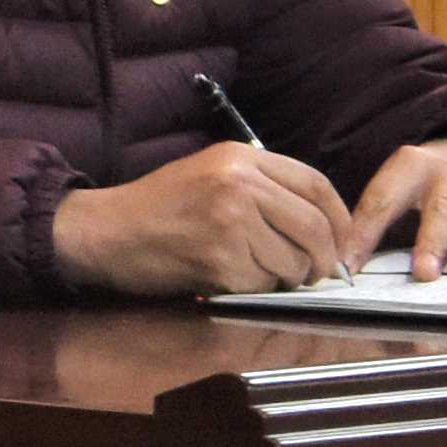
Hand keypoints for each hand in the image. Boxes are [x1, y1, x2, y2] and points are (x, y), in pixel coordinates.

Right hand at [53, 137, 358, 296]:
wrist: (103, 230)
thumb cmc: (157, 207)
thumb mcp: (210, 175)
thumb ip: (263, 188)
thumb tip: (324, 227)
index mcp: (239, 157)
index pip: (316, 185)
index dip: (339, 220)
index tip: (342, 243)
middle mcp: (239, 183)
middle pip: (315, 227)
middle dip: (322, 259)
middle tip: (314, 273)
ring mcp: (230, 221)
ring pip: (295, 262)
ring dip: (285, 277)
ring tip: (252, 270)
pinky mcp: (220, 259)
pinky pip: (264, 284)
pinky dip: (255, 289)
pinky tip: (228, 278)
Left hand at [348, 137, 446, 277]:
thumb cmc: (423, 190)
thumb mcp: (395, 195)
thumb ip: (374, 227)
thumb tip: (344, 270)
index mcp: (410, 166)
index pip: (383, 198)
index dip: (365, 232)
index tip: (351, 267)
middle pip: (441, 205)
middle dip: (432, 240)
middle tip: (423, 273)